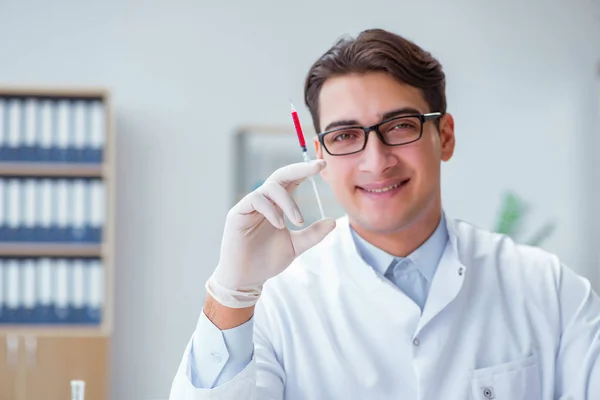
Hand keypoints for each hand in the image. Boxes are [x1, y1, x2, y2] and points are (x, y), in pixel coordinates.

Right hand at [206, 159, 335, 307]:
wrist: (247, 279)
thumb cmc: (267, 260)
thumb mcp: (296, 246)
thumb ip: (313, 234)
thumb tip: (333, 221)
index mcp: (277, 206)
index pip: (291, 181)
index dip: (305, 171)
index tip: (322, 165)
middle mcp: (264, 201)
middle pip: (280, 176)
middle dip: (299, 169)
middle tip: (316, 168)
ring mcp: (249, 206)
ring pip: (270, 188)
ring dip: (288, 202)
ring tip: (298, 221)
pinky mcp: (237, 214)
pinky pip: (255, 200)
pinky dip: (271, 210)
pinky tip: (279, 225)